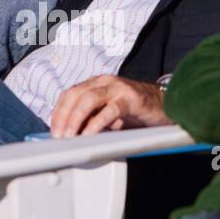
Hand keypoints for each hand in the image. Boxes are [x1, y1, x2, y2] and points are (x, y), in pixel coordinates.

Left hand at [49, 75, 171, 136]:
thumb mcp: (108, 114)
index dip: (58, 112)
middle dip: (63, 116)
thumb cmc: (136, 111)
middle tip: (59, 136)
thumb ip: (91, 118)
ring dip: (75, 119)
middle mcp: (105, 82)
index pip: (69, 94)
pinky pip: (110, 110)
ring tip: (70, 136)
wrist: (166, 105)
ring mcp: (118, 88)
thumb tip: (70, 134)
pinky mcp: (131, 99)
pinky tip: (90, 134)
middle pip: (75, 94)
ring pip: (88, 99)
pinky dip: (97, 123)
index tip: (54, 130)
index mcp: (97, 83)